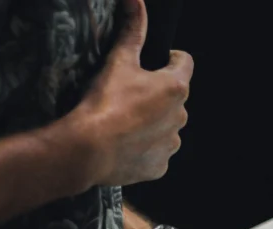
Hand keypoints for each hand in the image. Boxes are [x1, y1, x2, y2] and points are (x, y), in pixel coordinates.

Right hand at [64, 0, 193, 185]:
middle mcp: (181, 117)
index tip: (156, 61)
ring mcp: (171, 144)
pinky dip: (144, 148)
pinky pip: (156, 153)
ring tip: (125, 122)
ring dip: (153, 123)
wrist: (87, 150)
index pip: (184, 62)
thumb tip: (136, 0)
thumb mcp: (118, 61)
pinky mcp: (160, 167)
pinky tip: (124, 145)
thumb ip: (132, 30)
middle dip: (157, 95)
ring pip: (167, 127)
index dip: (170, 58)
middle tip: (129, 95)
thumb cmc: (104, 102)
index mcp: (176, 88)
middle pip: (174, 98)